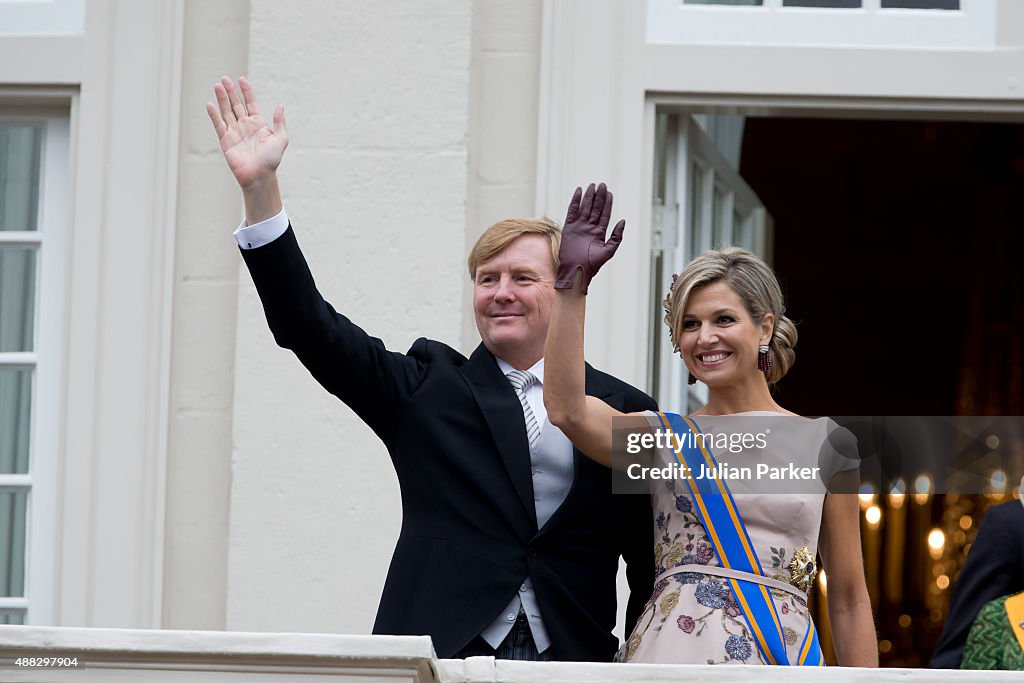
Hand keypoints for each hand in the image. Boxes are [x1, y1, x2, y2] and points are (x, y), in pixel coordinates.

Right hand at [206, 76, 287, 190]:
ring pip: (227, 111)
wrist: (259, 176)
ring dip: (222, 99)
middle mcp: (245, 126)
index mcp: (259, 124)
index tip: (241, 79)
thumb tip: (280, 106)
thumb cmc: (271, 160)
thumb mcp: (281, 139)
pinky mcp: (226, 141)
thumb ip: (279, 122)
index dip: (246, 91)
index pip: (251, 103)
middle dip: (231, 92)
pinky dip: (214, 115)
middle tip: (225, 78)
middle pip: (236, 104)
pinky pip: (219, 125)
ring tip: (217, 85)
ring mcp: (235, 133)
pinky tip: (210, 104)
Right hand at [555, 182, 624, 292]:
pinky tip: (578, 192)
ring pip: (585, 207)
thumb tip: (623, 221)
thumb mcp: (609, 250)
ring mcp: (579, 226)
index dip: (607, 203)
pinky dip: (575, 201)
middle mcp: (589, 227)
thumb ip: (617, 236)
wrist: (577, 271)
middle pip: (595, 208)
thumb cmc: (593, 265)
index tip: (609, 193)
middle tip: (602, 185)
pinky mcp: (569, 227)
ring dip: (588, 196)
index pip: (604, 214)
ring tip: (592, 186)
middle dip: (599, 197)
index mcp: (599, 232)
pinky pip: (572, 211)